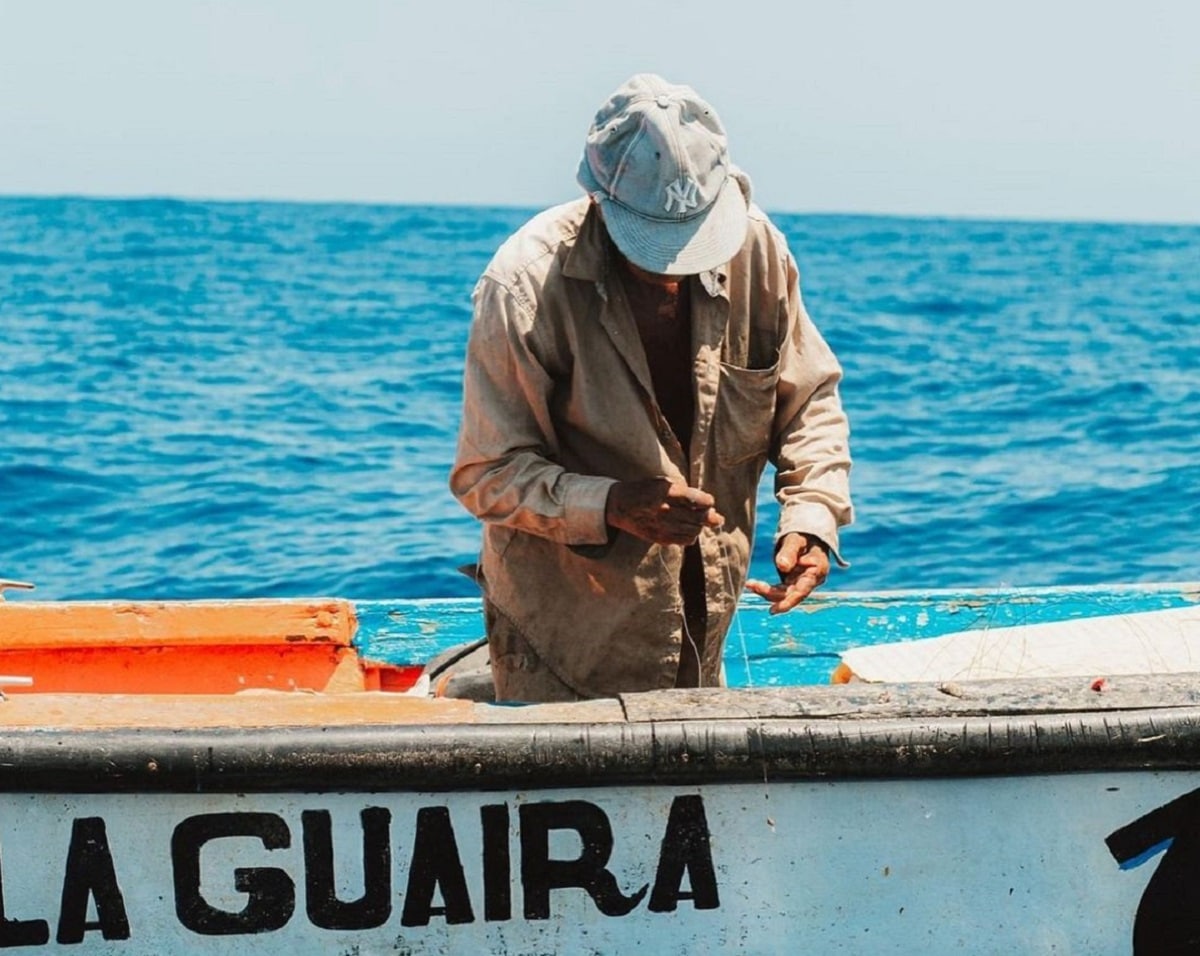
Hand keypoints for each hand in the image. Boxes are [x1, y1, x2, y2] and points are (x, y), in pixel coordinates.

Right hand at [605, 478, 723, 545]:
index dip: (707, 502)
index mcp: (665, 493)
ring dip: (700, 526)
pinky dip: (691, 535)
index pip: (696, 500)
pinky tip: (689, 529)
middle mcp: (664, 511)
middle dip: (710, 517)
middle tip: (716, 517)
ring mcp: (662, 527)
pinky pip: (685, 540)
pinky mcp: (660, 538)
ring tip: (699, 521)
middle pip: (698, 518)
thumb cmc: (644, 490)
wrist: (619, 506)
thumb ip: (684, 491)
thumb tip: (708, 504)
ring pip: (694, 530)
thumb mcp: (662, 482)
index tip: (709, 501)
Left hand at [745, 533, 829, 614]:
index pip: (803, 590)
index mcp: (817, 570)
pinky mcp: (792, 582)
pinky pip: (779, 590)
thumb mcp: (796, 540)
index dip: (788, 602)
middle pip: (790, 594)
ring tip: (750, 584)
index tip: (774, 609)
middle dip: (770, 593)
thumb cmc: (803, 535)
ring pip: (783, 594)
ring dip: (766, 591)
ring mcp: (801, 582)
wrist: (806, 534)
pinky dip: (766, 589)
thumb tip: (782, 566)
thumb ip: (790, 552)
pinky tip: (753, 585)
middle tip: (752, 585)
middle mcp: (810, 580)